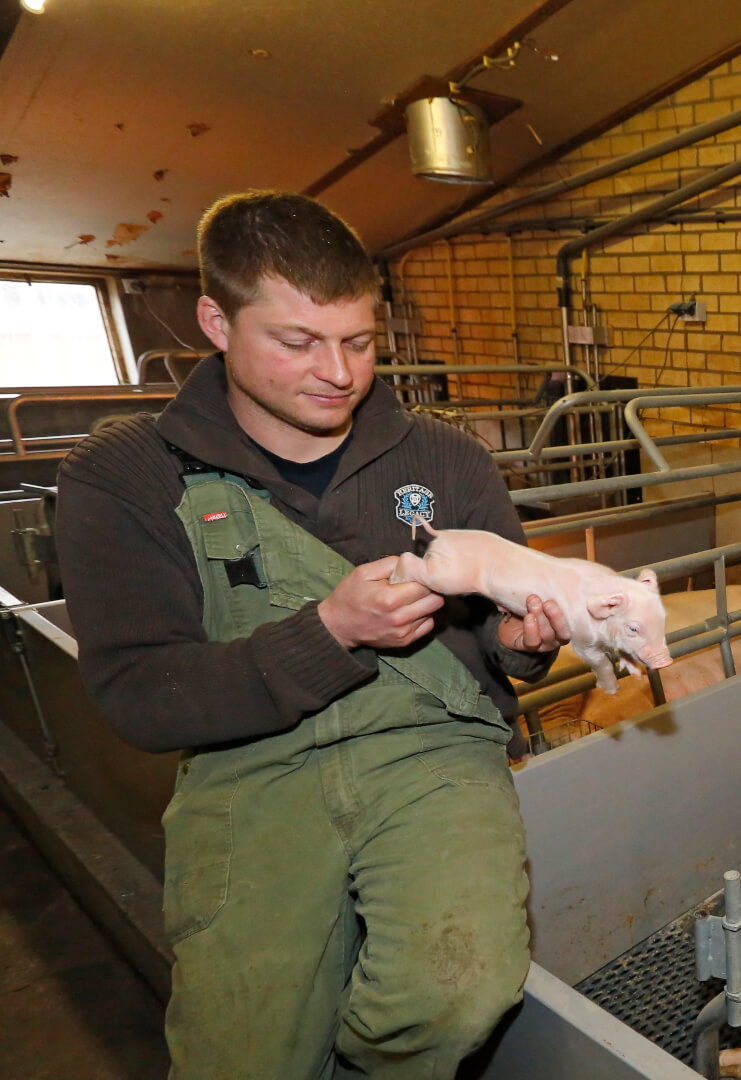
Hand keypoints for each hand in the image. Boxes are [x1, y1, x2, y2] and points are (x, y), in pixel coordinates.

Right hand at [318, 556, 444, 649]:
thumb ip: (390, 563)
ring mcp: (403, 632)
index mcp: (390, 599)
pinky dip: (422, 616)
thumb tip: (412, 561)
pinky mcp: (404, 642)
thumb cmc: (350, 595)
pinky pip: (427, 625)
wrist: (338, 626)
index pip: (425, 585)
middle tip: (417, 585)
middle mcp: (400, 618)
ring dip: (425, 603)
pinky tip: (409, 610)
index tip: (416, 574)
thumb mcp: (363, 572)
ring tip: (410, 598)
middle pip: (435, 600)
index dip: (424, 576)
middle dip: (429, 589)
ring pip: (433, 612)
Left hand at [497, 595, 569, 652]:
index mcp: (566, 623)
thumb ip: (552, 588)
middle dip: (556, 617)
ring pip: (548, 635)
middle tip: (548, 602)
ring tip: (533, 602)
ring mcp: (544, 643)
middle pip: (563, 631)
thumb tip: (563, 570)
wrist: (508, 619)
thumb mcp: (543, 595)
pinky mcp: (529, 646)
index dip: (575, 612)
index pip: (576, 622)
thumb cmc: (530, 605)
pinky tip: (528, 618)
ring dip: (540, 618)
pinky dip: (531, 629)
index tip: (569, 596)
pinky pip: (532, 641)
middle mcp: (558, 636)